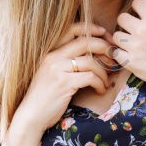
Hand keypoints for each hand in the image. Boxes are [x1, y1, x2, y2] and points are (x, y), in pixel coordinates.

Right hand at [8, 23, 115, 140]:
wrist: (31, 116)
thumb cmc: (46, 96)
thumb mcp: (54, 73)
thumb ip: (68, 61)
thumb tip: (95, 54)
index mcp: (50, 51)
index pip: (72, 29)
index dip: (92, 28)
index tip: (105, 35)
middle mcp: (53, 56)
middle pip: (86, 42)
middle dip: (104, 47)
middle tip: (114, 57)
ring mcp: (57, 69)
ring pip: (90, 61)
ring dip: (104, 71)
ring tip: (106, 81)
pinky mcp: (63, 83)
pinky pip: (90, 77)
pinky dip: (100, 83)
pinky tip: (101, 90)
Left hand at [111, 0, 145, 117]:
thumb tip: (142, 17)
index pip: (137, 2)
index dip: (137, 9)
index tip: (139, 17)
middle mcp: (143, 28)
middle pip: (122, 18)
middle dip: (127, 25)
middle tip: (133, 33)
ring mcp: (135, 45)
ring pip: (117, 36)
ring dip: (123, 40)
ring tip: (132, 46)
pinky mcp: (131, 61)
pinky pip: (116, 53)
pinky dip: (121, 55)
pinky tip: (130, 57)